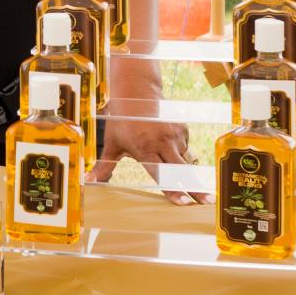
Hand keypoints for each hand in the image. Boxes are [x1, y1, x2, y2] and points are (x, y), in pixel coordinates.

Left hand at [89, 119, 211, 205]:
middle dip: (195, 188)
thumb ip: (104, 166)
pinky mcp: (182, 129)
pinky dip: (178, 152)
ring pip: (184, 161)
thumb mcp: (112, 143)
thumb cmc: (121, 121)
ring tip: (180, 170)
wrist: (136, 91)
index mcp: (144, 147)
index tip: (183, 203)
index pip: (160, 173)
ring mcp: (174, 134)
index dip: (172, 190)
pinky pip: (184, 149)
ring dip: (184, 170)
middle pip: (181, 171)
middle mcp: (162, 141)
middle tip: (207, 203)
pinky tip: (165, 144)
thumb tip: (88, 181)